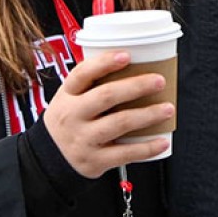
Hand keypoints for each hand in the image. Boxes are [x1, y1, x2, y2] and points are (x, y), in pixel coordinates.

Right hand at [42, 51, 173, 175]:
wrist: (49, 159)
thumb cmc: (70, 121)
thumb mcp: (70, 99)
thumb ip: (93, 84)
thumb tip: (136, 63)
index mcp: (67, 95)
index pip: (82, 74)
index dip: (104, 63)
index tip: (126, 55)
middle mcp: (73, 116)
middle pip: (106, 96)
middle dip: (136, 87)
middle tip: (159, 81)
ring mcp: (83, 139)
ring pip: (119, 123)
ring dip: (147, 115)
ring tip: (167, 108)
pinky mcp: (95, 160)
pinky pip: (125, 153)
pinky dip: (147, 147)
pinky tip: (163, 140)